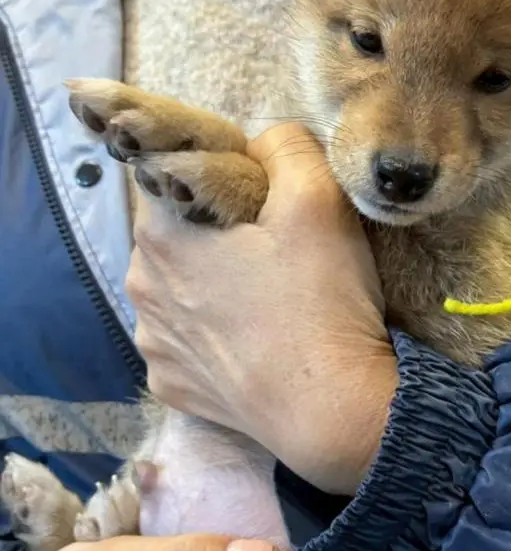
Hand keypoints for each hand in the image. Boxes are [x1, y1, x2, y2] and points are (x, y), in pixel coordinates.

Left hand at [127, 123, 397, 494]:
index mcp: (162, 231)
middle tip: (273, 249)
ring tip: (265, 300)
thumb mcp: (318, 196)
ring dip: (209, 282)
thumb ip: (286, 144)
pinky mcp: (169, 386)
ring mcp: (151, 342)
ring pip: (177, 287)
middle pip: (175, 233)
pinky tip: (252, 341)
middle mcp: (140, 284)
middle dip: (215, 229)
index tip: (263, 201)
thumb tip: (262, 140)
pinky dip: (211, 333)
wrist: (330, 410)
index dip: (220, 179)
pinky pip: (185, 340)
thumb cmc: (321, 297)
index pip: (174, 177)